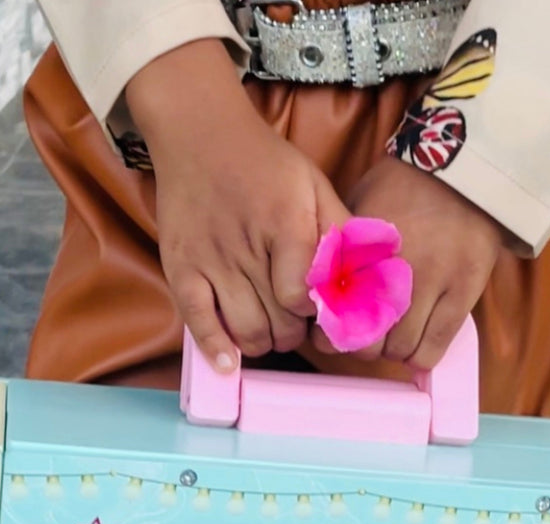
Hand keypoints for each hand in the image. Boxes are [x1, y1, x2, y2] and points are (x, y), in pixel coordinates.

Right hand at [126, 41, 349, 370]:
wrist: (199, 134)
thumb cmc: (264, 163)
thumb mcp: (314, 184)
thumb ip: (340, 230)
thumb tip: (367, 275)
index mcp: (284, 224)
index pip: (302, 296)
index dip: (315, 312)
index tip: (317, 307)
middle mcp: (247, 247)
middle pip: (279, 323)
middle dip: (293, 333)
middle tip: (294, 323)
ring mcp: (210, 262)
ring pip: (246, 331)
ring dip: (263, 342)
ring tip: (268, 330)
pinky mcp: (182, 270)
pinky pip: (198, 322)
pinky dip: (215, 349)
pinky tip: (229, 363)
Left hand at [311, 156, 505, 369]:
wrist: (460, 171)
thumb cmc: (400, 189)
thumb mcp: (357, 212)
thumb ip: (339, 255)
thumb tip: (319, 299)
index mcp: (360, 255)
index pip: (333, 319)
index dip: (332, 333)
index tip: (339, 327)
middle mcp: (393, 273)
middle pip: (365, 342)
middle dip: (364, 344)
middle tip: (370, 332)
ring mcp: (431, 284)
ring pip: (399, 350)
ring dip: (394, 351)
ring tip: (397, 335)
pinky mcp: (463, 292)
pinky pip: (433, 348)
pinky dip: (420, 357)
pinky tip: (416, 348)